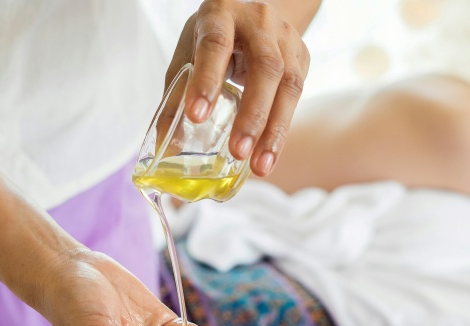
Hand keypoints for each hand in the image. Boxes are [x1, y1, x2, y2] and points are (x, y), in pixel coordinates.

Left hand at [166, 0, 310, 176]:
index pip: (216, 44)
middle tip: (238, 152)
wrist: (255, 18)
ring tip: (259, 167)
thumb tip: (166, 145)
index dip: (207, 80)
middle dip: (252, 114)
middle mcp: (259, 23)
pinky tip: (268, 157)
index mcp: (221, 14)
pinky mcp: (302, 60)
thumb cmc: (216, 40)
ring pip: (289, 87)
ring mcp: (286, 40)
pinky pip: (297, 100)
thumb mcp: (190, 55)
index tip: (196, 116)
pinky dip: (281, 132)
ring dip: (274, 132)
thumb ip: (177, 96)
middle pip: (265, 68)